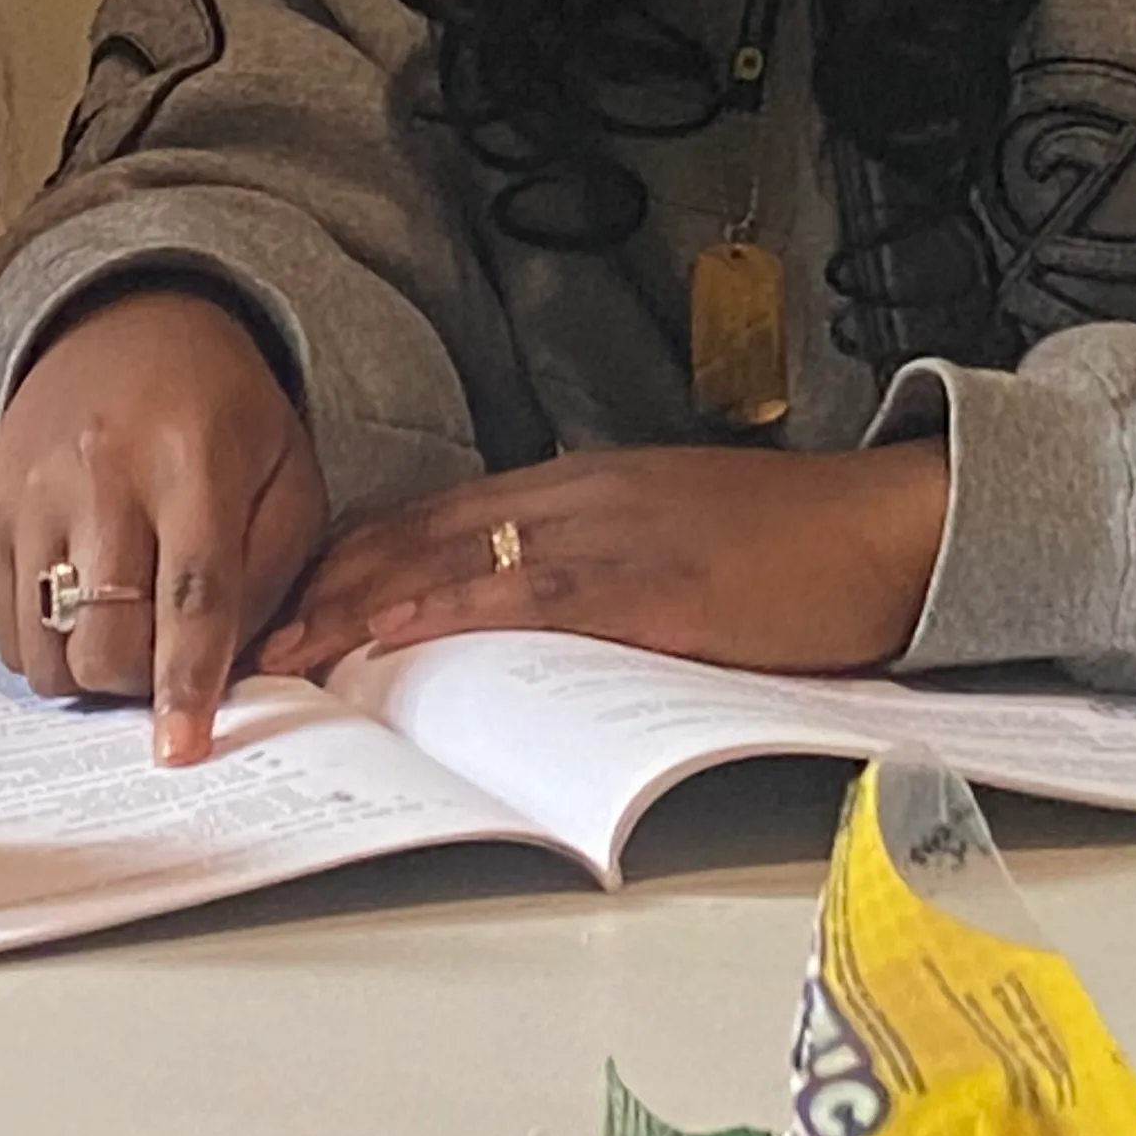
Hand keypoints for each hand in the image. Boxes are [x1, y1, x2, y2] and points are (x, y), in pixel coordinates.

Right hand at [0, 286, 326, 766]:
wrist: (126, 325)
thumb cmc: (223, 411)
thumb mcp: (287, 470)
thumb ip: (273, 571)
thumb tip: (237, 671)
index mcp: (193, 460)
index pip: (191, 596)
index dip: (187, 682)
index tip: (181, 749)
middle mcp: (103, 474)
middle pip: (106, 636)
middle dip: (135, 685)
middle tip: (160, 672)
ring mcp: (33, 492)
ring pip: (45, 646)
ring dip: (86, 674)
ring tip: (119, 640)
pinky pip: (4, 627)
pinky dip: (43, 650)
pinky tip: (78, 618)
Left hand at [251, 443, 950, 681]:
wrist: (885, 526)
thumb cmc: (789, 546)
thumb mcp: (668, 539)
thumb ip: (590, 564)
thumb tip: (513, 615)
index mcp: (577, 487)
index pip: (432, 515)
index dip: (350, 557)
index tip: (282, 598)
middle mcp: (575, 495)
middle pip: (421, 531)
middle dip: (327, 584)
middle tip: (250, 633)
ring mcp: (611, 530)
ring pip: (457, 557)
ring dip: (362, 605)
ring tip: (290, 649)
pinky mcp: (652, 580)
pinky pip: (535, 594)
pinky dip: (456, 611)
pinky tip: (401, 634)